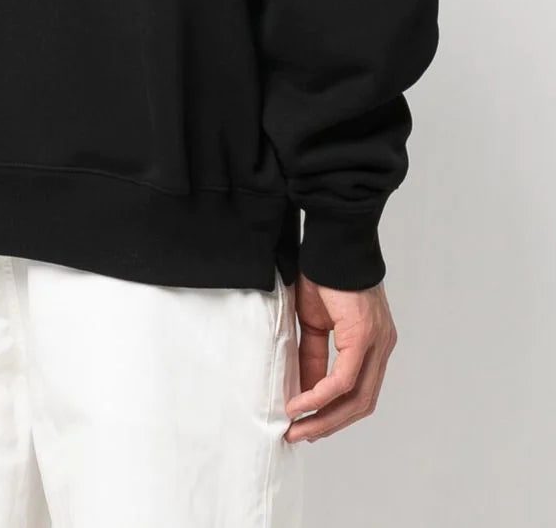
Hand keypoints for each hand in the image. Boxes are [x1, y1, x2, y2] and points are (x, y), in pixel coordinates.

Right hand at [285, 274, 396, 442]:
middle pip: (361, 404)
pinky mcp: (364, 337)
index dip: (334, 414)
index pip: (359, 392)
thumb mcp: (314, 323)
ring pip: (357, 398)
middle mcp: (382, 348)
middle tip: (300, 436)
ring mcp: (377, 344)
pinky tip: (301, 404)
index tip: (307, 426)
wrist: (332, 243)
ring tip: (297, 427)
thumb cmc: (323, 276)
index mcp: (373, 345)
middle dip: (328, 424)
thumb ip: (313, 356)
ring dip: (325, 418)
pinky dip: (321, 396)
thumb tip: (306, 389)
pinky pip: (344, 380)